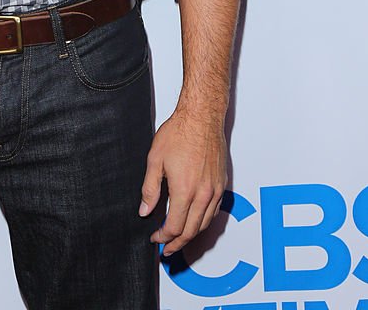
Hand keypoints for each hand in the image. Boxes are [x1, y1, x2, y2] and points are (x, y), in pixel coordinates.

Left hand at [138, 107, 226, 255]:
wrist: (202, 117)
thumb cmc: (179, 133)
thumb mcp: (155, 160)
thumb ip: (150, 189)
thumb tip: (145, 210)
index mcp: (185, 190)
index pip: (174, 227)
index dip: (163, 237)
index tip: (155, 237)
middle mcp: (203, 194)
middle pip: (191, 231)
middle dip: (177, 244)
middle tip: (167, 249)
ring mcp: (215, 190)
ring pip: (205, 223)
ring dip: (191, 235)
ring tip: (179, 239)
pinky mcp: (222, 183)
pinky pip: (214, 211)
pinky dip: (204, 221)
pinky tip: (195, 221)